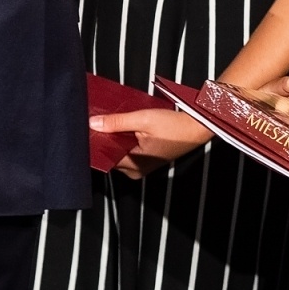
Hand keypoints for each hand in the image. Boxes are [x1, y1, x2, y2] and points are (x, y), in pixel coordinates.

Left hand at [90, 108, 212, 178]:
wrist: (197, 128)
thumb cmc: (174, 126)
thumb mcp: (143, 119)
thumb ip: (117, 122)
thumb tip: (93, 123)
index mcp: (134, 165)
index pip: (103, 156)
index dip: (96, 141)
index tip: (91, 128)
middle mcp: (136, 170)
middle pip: (110, 155)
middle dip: (106, 139)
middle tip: (103, 121)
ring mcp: (142, 166)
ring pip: (119, 153)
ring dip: (116, 139)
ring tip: (115, 123)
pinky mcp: (148, 160)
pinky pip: (128, 152)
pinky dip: (125, 141)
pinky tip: (127, 128)